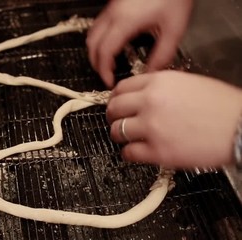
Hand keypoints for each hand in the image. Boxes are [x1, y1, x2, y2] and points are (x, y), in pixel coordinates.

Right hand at [86, 0, 192, 87]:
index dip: (104, 70)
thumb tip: (151, 72)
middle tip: (106, 75)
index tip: (110, 82)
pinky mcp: (115, 4)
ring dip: (96, 50)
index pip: (105, 52)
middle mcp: (113, 14)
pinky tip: (113, 44)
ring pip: (92, 33)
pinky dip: (100, 39)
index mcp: (125, 22)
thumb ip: (162, 54)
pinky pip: (99, 25)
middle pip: (92, 43)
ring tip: (108, 62)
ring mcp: (112, 8)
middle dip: (96, 63)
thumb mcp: (174, 29)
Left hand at [106, 70, 241, 167]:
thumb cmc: (222, 106)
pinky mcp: (158, 151)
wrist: (241, 127)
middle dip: (112, 115)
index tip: (117, 103)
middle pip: (114, 108)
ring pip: (116, 131)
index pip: (121, 87)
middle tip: (117, 121)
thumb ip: (161, 87)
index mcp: (158, 82)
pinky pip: (128, 153)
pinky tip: (135, 152)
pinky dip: (129, 153)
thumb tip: (143, 95)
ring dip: (119, 135)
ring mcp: (152, 127)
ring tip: (127, 138)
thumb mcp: (188, 83)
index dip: (116, 97)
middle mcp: (150, 102)